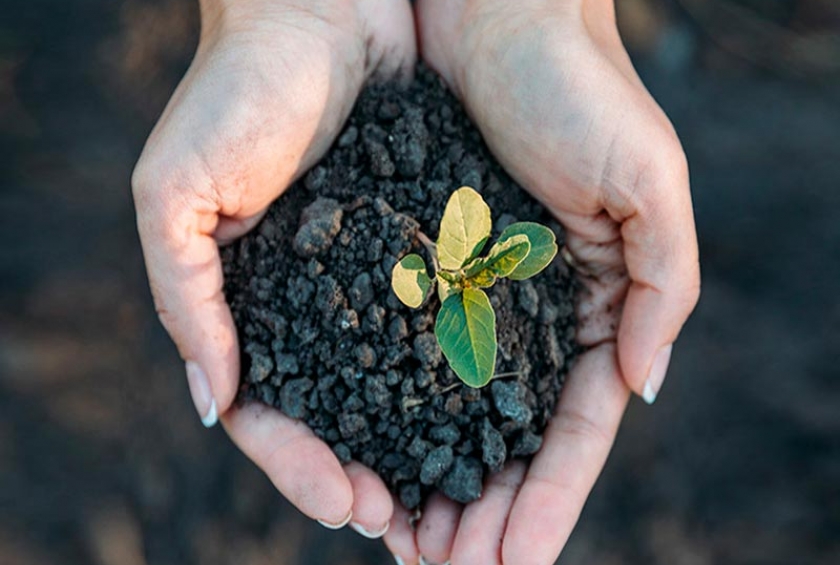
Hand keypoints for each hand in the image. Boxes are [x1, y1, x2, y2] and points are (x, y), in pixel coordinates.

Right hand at [132, 0, 414, 533]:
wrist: (318, 9)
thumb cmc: (234, 93)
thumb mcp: (174, 193)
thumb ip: (185, 300)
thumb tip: (212, 405)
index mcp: (254, 309)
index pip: (272, 416)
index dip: (303, 467)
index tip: (349, 505)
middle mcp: (320, 307)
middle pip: (345, 418)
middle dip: (374, 478)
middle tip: (411, 532)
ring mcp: (377, 282)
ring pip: (401, 386)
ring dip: (425, 450)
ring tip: (460, 502)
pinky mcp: (431, 246)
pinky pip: (448, 323)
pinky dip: (465, 377)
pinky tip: (490, 417)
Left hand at [384, 0, 700, 562]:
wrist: (492, 15)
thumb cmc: (579, 88)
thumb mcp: (649, 181)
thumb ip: (664, 284)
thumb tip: (642, 385)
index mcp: (594, 305)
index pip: (575, 429)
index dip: (547, 500)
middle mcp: (531, 312)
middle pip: (508, 437)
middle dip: (485, 509)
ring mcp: (472, 294)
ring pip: (453, 412)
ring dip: (436, 480)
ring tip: (407, 543)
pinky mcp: (416, 264)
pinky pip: (403, 354)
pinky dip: (392, 414)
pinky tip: (372, 459)